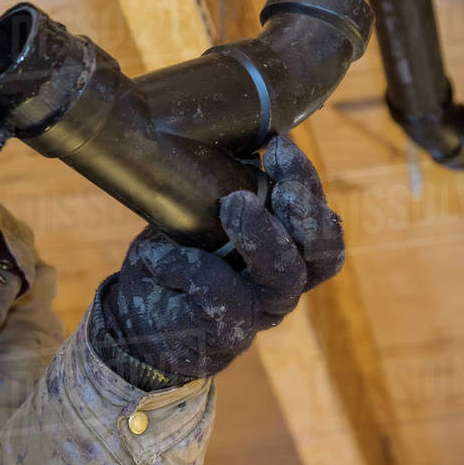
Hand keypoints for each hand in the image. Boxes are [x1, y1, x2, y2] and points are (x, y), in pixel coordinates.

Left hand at [97, 136, 343, 384]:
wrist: (140, 321)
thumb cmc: (179, 256)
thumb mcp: (201, 214)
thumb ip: (222, 184)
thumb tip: (228, 133)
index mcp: (289, 253)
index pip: (322, 222)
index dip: (308, 183)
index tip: (278, 145)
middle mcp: (284, 284)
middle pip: (323, 253)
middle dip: (306, 211)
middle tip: (277, 183)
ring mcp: (259, 311)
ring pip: (284, 277)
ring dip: (264, 235)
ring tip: (234, 203)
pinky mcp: (227, 331)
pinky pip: (219, 293)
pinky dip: (186, 267)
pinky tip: (156, 255)